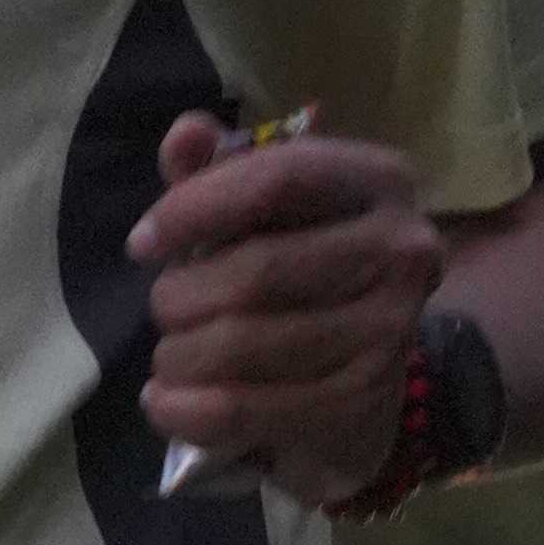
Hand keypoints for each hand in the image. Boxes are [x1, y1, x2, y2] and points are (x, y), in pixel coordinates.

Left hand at [132, 113, 440, 509]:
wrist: (360, 382)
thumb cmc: (302, 274)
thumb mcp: (265, 212)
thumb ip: (221, 170)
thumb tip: (186, 134)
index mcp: (378, 181)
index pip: (276, 178)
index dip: (195, 207)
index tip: (142, 243)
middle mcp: (400, 250)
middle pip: (254, 271)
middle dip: (181, 297)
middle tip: (164, 310)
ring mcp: (389, 332)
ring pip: (240, 344)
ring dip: (177, 356)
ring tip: (170, 357)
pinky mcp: (361, 404)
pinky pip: (241, 409)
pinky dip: (183, 410)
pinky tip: (165, 402)